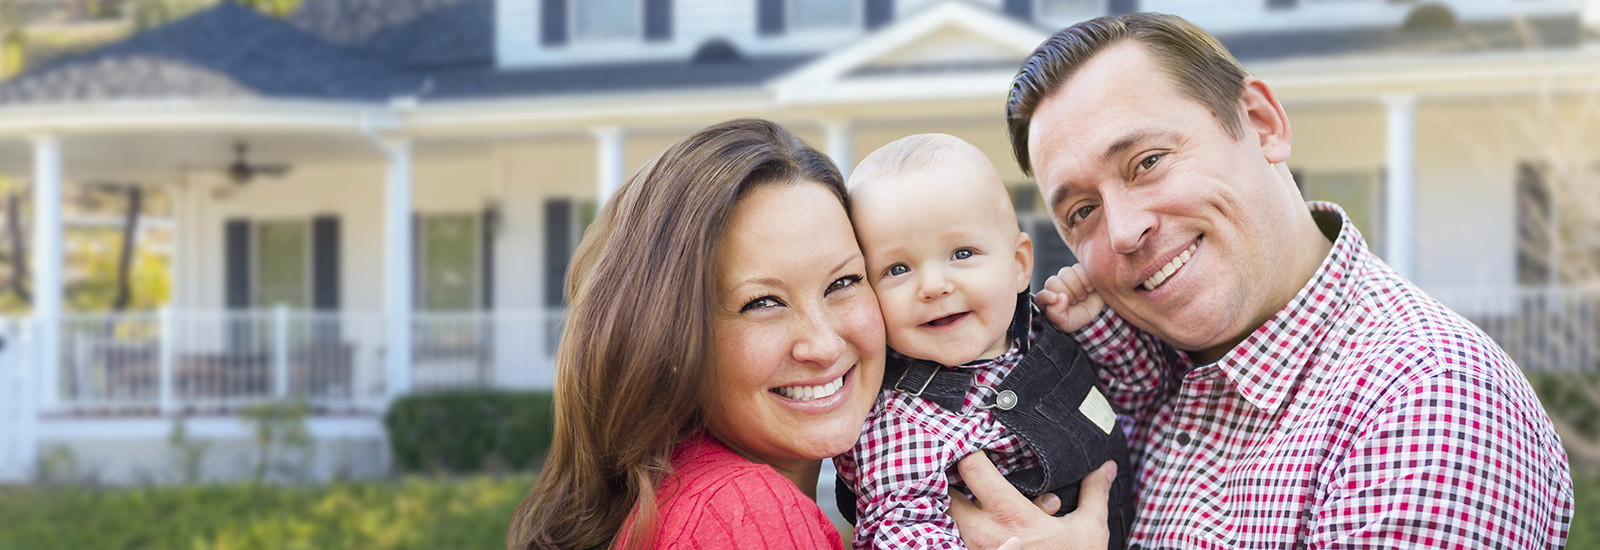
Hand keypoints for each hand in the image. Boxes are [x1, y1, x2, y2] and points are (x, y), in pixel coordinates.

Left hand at [947, 452, 1115, 549]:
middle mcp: (983, 533)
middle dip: (952, 482)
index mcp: (1010, 515)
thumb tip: (1105, 468)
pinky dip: (958, 531)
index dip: (970, 452)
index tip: (978, 448)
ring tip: (970, 501)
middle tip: (966, 476)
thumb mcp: (1088, 530)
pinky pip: (951, 541)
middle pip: (946, 494)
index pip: (972, 469)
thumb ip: (1093, 494)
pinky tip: (976, 526)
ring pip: (946, 519)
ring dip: (955, 508)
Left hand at [1035, 264, 1104, 332]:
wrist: (1098, 313)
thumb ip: (1056, 314)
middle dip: (1066, 293)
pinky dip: (1085, 279)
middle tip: (1075, 301)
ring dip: (1077, 286)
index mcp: (1048, 301)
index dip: (1046, 296)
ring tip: (1082, 296)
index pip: (1041, 296)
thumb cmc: (1078, 318)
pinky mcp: (1079, 271)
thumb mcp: (1066, 323)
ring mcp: (1066, 277)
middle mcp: (1055, 287)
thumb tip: (1058, 297)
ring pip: (1066, 273)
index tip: (1054, 299)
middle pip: (1053, 282)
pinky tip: (1089, 288)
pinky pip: (1078, 269)